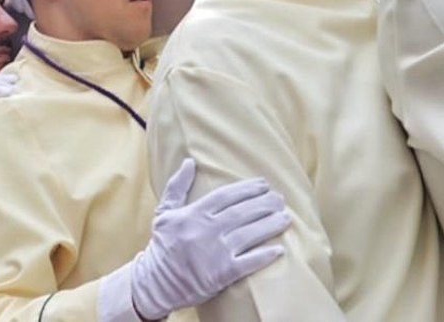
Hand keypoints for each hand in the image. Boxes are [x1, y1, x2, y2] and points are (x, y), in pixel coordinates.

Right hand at [129, 159, 289, 319]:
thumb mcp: (164, 212)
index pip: (226, 195)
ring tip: (285, 217)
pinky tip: (279, 249)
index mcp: (193, 213)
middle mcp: (207, 230)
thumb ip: (177, 187)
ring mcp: (216, 252)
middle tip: (279, 198)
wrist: (158, 282)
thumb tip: (189, 162)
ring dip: (270, 224)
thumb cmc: (163, 245)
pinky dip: (265, 256)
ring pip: (250, 234)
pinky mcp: (223, 273)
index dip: (247, 188)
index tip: (263, 184)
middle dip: (265, 203)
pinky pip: (249, 262)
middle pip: (242, 212)